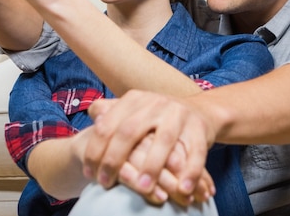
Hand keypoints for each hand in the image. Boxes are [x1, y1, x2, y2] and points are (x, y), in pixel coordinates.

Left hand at [84, 91, 216, 200]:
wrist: (199, 111)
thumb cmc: (156, 119)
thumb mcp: (133, 110)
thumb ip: (110, 112)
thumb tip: (95, 117)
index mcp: (134, 99)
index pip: (107, 124)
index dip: (95, 150)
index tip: (89, 174)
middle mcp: (155, 103)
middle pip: (130, 131)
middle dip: (115, 159)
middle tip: (106, 183)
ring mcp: (179, 114)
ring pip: (164, 140)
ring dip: (153, 166)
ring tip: (143, 188)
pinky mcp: (200, 128)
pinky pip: (196, 151)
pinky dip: (191, 171)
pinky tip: (183, 189)